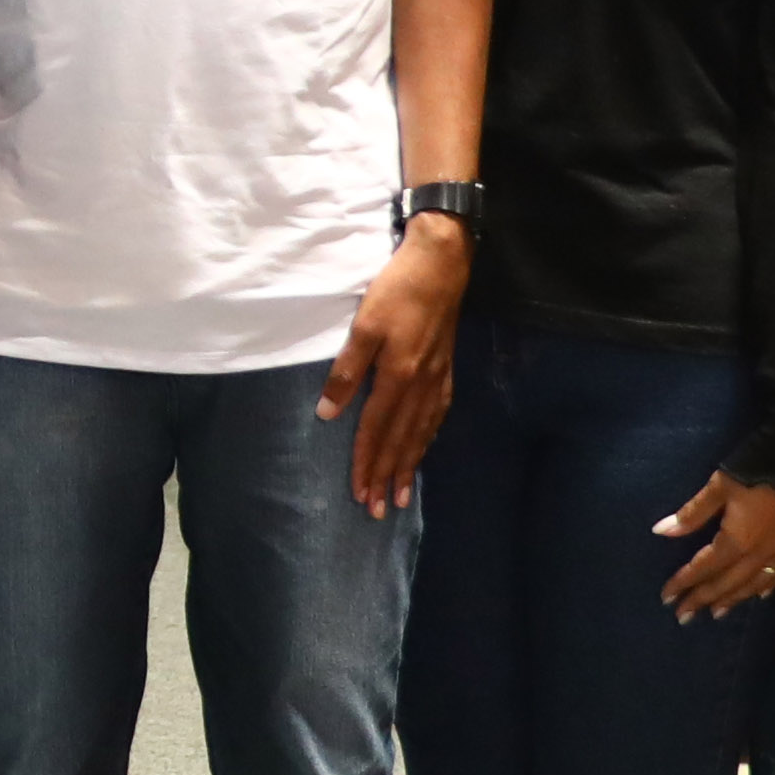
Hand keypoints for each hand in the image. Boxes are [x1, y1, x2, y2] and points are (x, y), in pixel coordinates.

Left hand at [316, 218, 464, 514]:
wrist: (443, 264)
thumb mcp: (363, 326)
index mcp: (397, 376)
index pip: (376, 430)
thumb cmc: (397, 290)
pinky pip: (437, 415)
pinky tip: (424, 447)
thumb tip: (328, 412)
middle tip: (378, 511)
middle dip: (387, 476)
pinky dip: (428, 438)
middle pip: (400, 440)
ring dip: (409, 465)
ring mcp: (437, 378)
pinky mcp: (446, 368)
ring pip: (421, 433)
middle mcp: (420, 384)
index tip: (359, 493)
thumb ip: (346, 370)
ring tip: (401, 495)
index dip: (366, 463)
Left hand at [653, 470, 774, 618]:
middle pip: (727, 583)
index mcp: (737, 541)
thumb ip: (692, 513)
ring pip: (754, 585)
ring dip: (733, 599)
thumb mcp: (719, 486)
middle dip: (703, 599)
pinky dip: (769, 588)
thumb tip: (660, 531)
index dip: (684, 583)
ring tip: (716, 613)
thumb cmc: (757, 468)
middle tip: (684, 617)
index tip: (666, 599)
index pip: (704, 568)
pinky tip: (760, 595)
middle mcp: (760, 554)